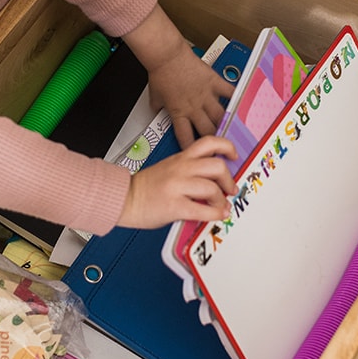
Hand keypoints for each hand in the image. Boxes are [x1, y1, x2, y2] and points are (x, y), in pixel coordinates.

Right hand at [117, 135, 236, 228]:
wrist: (124, 198)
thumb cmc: (145, 187)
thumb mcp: (169, 169)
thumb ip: (190, 171)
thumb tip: (213, 182)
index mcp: (180, 158)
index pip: (208, 142)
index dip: (226, 147)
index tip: (233, 156)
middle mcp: (181, 169)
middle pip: (217, 165)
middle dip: (229, 179)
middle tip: (230, 188)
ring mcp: (177, 186)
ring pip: (212, 187)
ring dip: (221, 199)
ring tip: (220, 206)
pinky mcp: (175, 205)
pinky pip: (203, 210)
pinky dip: (215, 214)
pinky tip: (215, 215)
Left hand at [123, 6, 233, 149]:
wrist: (167, 56)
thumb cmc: (160, 73)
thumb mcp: (154, 96)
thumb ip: (158, 107)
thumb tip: (156, 110)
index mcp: (179, 113)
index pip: (186, 137)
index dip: (192, 148)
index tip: (198, 153)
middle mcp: (194, 107)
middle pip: (208, 130)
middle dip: (215, 139)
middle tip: (221, 144)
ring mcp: (206, 95)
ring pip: (221, 116)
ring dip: (226, 123)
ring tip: (234, 130)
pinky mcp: (214, 82)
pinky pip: (229, 92)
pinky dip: (237, 97)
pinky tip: (244, 104)